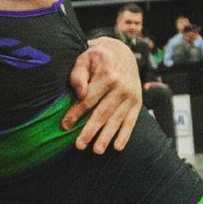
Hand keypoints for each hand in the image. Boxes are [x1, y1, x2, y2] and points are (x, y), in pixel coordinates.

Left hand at [64, 37, 141, 152]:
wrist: (123, 52)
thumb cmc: (97, 58)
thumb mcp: (84, 58)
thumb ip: (78, 74)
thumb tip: (80, 93)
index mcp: (107, 75)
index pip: (88, 99)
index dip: (76, 113)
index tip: (65, 126)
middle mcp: (121, 87)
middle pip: (102, 113)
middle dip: (90, 131)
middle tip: (79, 146)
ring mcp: (131, 96)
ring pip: (116, 120)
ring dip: (107, 137)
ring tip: (97, 151)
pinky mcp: (137, 103)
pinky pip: (131, 122)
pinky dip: (125, 135)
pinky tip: (118, 147)